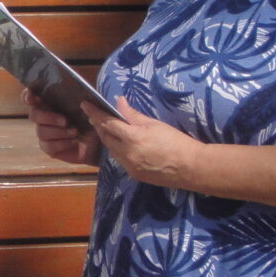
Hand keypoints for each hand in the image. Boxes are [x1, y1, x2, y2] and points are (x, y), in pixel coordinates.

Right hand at [24, 90, 100, 165]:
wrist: (96, 142)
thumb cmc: (90, 121)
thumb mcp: (88, 108)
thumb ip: (83, 101)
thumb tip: (82, 101)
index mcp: (49, 103)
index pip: (30, 97)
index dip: (27, 96)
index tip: (31, 98)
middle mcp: (43, 117)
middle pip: (33, 115)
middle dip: (48, 117)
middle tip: (65, 121)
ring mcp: (44, 133)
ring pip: (41, 132)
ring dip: (60, 132)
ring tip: (75, 132)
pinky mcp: (48, 147)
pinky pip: (49, 146)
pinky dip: (63, 143)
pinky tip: (74, 141)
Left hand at [88, 98, 203, 187]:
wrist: (190, 167)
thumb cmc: (176, 141)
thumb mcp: (154, 124)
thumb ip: (133, 115)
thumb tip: (119, 102)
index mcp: (132, 138)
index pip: (107, 123)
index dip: (95, 113)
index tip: (85, 104)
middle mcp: (126, 154)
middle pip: (106, 137)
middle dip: (99, 125)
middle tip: (95, 115)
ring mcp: (128, 166)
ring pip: (111, 149)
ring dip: (108, 138)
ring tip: (107, 128)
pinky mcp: (133, 175)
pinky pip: (120, 159)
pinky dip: (117, 150)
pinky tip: (121, 144)